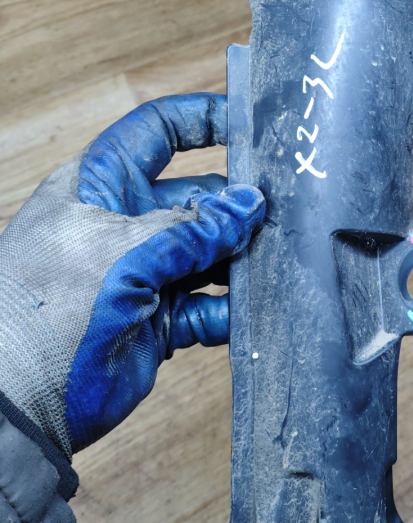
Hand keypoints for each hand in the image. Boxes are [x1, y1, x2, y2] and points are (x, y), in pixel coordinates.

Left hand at [0, 93, 264, 455]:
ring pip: (211, 253)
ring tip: (271, 264)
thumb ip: (194, 228)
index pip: (157, 132)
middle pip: (198, 197)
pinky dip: (232, 310)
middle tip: (278, 214)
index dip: (202, 122)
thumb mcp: (124, 250)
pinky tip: (251, 311)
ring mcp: (143, 273)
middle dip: (237, 204)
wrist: (21, 400)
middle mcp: (123, 224)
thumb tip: (250, 205)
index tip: (250, 125)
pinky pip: (210, 307)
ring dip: (242, 259)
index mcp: (100, 185)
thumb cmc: (47, 310)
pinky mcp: (159, 321)